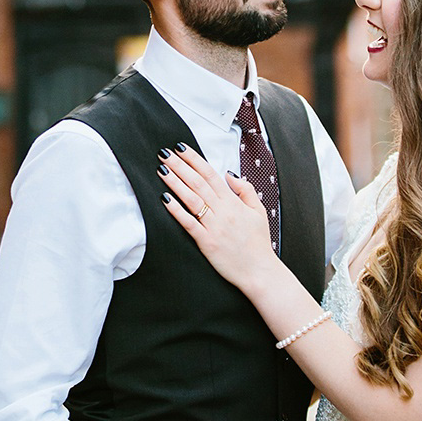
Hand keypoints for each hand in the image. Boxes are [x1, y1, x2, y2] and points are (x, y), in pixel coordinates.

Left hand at [157, 145, 277, 294]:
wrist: (260, 271)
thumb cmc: (259, 244)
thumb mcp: (259, 211)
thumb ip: (246, 190)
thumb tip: (229, 174)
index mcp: (233, 202)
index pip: (211, 174)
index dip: (195, 160)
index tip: (181, 149)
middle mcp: (223, 211)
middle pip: (197, 182)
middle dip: (179, 166)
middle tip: (164, 153)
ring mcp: (214, 226)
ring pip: (191, 199)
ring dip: (174, 182)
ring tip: (161, 170)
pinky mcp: (207, 242)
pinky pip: (188, 223)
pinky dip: (176, 210)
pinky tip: (164, 199)